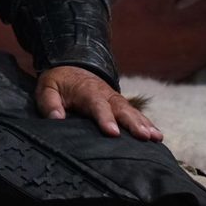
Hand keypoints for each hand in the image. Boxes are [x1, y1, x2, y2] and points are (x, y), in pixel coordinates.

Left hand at [36, 65, 161, 140]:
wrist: (73, 67)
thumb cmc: (59, 82)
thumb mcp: (47, 88)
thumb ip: (49, 102)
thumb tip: (56, 118)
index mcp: (87, 91)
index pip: (97, 105)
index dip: (105, 118)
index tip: (113, 133)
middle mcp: (105, 94)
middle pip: (121, 108)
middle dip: (133, 123)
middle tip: (144, 136)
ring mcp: (115, 99)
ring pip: (132, 111)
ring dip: (144, 124)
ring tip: (155, 137)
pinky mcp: (120, 105)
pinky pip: (136, 114)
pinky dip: (147, 123)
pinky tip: (158, 136)